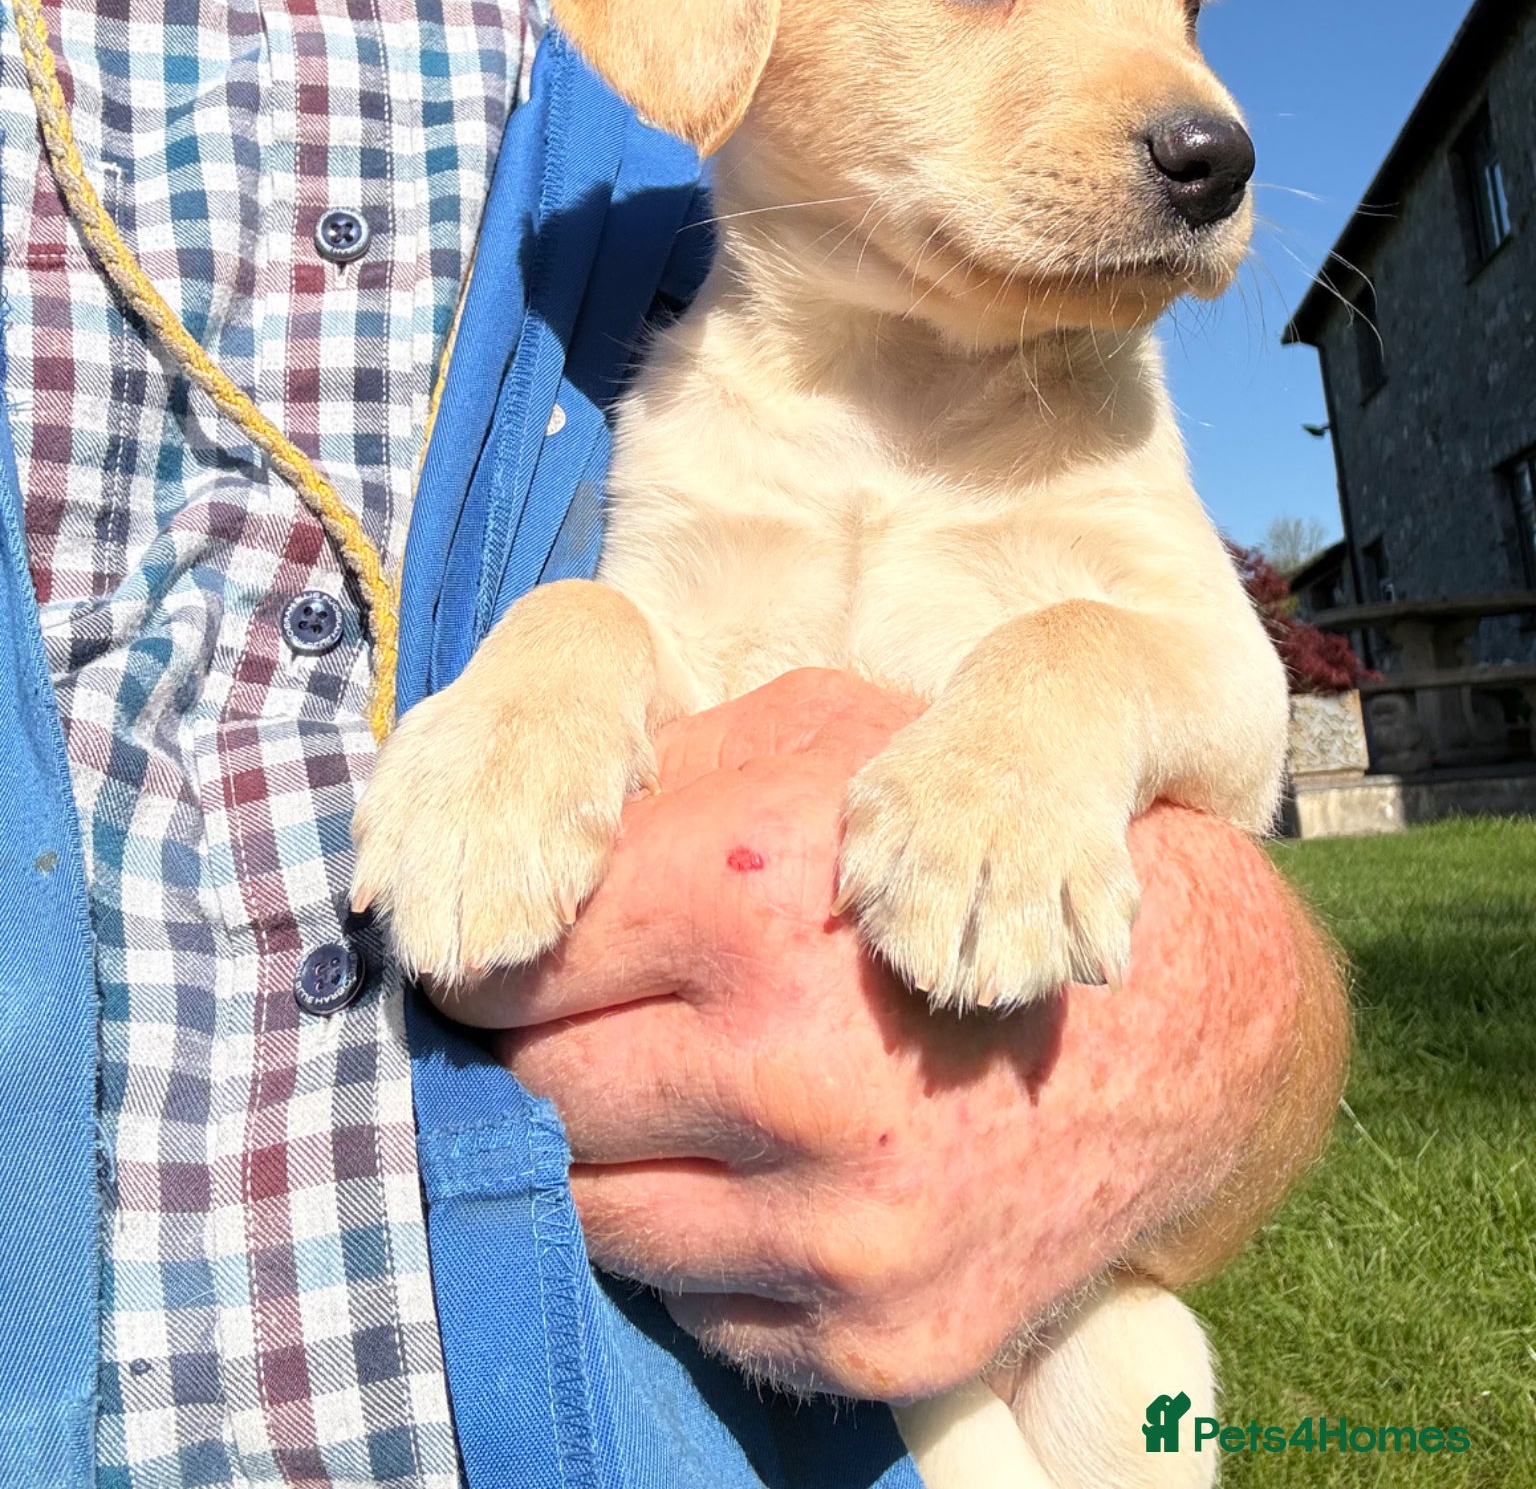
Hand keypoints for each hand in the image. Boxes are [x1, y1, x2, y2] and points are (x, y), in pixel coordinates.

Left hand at [430, 669, 1345, 1400]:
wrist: (1177, 1032)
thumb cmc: (965, 854)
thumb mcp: (822, 745)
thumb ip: (656, 776)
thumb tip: (506, 847)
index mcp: (748, 904)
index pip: (511, 973)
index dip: (490, 969)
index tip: (508, 969)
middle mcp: (784, 1075)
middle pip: (537, 1097)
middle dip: (539, 1058)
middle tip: (582, 1030)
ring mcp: (832, 1227)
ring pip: (592, 1212)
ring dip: (606, 1156)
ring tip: (663, 1095)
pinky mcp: (870, 1338)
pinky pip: (692, 1303)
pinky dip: (699, 1241)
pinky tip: (756, 1172)